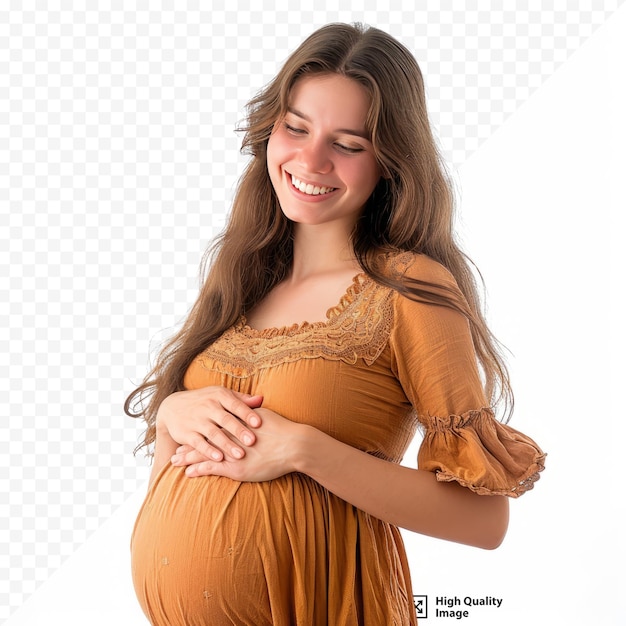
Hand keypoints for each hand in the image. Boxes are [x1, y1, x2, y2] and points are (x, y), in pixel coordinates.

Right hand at [156, 387, 263, 461]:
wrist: (172, 407)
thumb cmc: (205, 401)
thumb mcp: (221, 396)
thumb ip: (241, 400)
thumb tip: (261, 399)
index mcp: (219, 395)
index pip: (235, 404)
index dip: (247, 413)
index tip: (259, 423)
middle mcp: (208, 406)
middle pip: (225, 419)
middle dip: (239, 430)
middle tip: (252, 441)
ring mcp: (196, 420)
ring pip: (213, 433)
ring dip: (226, 444)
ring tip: (240, 455)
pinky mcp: (187, 433)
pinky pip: (199, 443)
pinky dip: (208, 451)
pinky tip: (219, 458)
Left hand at [171, 408, 307, 481]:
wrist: (293, 445)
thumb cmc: (282, 430)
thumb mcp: (264, 414)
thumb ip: (252, 410)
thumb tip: (249, 402)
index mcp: (235, 422)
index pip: (211, 424)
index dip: (199, 429)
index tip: (189, 431)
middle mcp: (229, 435)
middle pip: (203, 438)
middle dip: (188, 444)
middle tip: (175, 450)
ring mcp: (230, 451)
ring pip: (203, 453)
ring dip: (188, 458)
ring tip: (175, 461)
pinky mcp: (235, 467)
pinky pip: (211, 468)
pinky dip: (198, 469)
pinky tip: (188, 473)